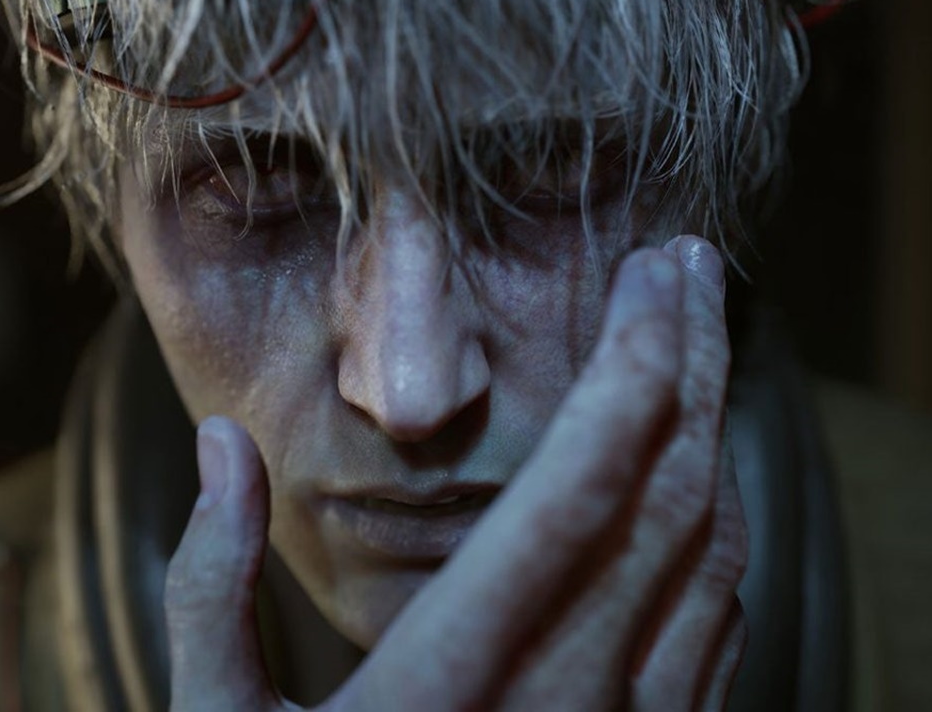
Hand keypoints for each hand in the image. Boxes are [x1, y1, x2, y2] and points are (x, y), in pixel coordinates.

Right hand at [163, 235, 746, 710]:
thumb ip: (209, 588)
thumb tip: (217, 445)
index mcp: (452, 685)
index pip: (579, 494)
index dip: (631, 370)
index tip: (649, 274)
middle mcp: (562, 709)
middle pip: (666, 502)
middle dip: (690, 363)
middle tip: (691, 264)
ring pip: (711, 560)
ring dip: (715, 433)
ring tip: (701, 337)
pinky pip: (715, 629)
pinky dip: (722, 529)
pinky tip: (702, 472)